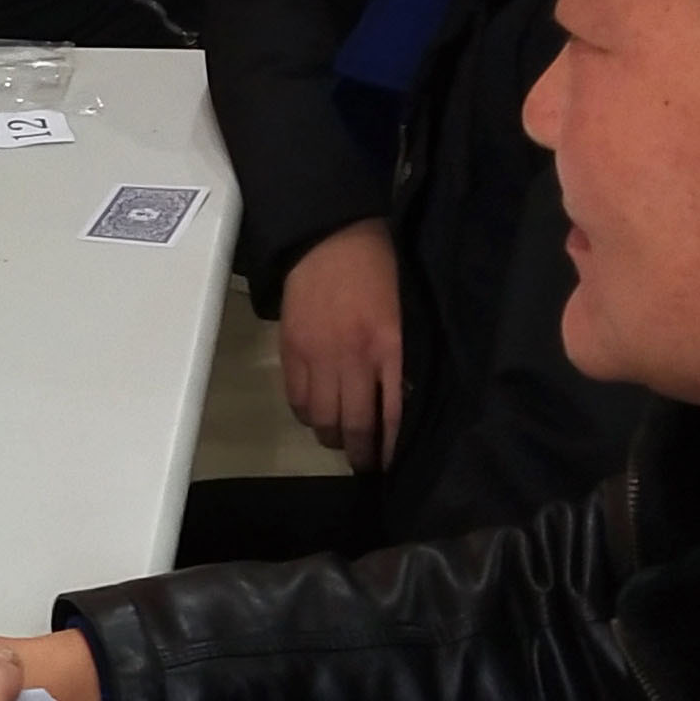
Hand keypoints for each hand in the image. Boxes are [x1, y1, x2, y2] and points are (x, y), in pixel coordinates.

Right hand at [276, 218, 402, 471]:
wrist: (329, 237)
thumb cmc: (381, 269)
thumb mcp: (407, 312)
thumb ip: (404, 356)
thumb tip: (403, 399)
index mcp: (389, 348)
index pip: (392, 415)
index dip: (391, 447)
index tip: (392, 462)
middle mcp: (353, 360)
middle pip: (354, 425)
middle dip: (360, 453)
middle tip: (366, 463)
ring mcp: (318, 357)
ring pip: (322, 419)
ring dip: (333, 436)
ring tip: (341, 438)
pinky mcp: (291, 352)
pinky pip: (297, 400)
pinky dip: (307, 414)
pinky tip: (317, 411)